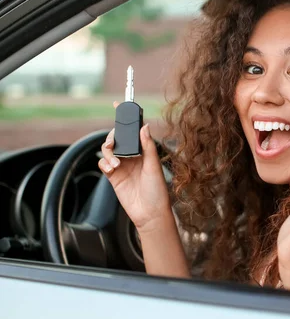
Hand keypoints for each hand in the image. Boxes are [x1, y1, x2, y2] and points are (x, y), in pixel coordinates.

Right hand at [99, 101, 170, 232]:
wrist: (149, 214)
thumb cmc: (157, 191)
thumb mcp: (154, 167)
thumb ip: (147, 146)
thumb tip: (144, 126)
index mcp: (144, 151)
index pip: (133, 131)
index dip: (126, 118)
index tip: (118, 104)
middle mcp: (132, 156)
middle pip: (117, 138)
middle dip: (113, 137)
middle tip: (113, 144)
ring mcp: (122, 166)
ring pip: (108, 150)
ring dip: (108, 152)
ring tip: (115, 165)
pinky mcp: (113, 177)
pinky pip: (103, 164)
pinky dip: (104, 163)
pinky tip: (111, 169)